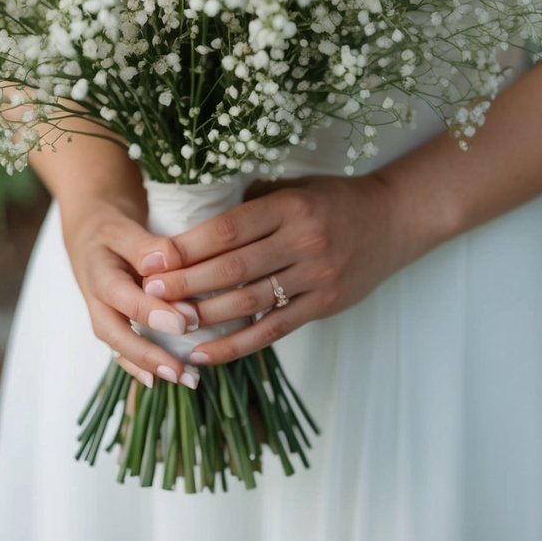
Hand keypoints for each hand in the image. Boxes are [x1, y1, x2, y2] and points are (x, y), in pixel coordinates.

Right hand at [60, 197, 201, 389]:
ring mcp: (103, 317)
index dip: (152, 312)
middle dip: (148, 354)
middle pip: (116, 334)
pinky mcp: (113, 325)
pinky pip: (124, 351)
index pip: (124, 297)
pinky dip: (143, 367)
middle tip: (182, 370)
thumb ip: (146, 245)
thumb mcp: (124, 228)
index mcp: (99, 274)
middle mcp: (97, 302)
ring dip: (149, 366)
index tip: (184, 323)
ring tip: (185, 378)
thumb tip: (166, 261)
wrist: (90, 234)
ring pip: (120, 347)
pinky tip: (168, 378)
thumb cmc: (111, 230)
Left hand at [141, 172, 408, 365]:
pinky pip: (273, 330)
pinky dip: (236, 346)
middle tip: (148, 290)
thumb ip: (251, 201)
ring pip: (249, 302)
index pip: (229, 229)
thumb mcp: (294, 185)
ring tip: (167, 322)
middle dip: (186, 281)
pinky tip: (204, 354)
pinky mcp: (325, 305)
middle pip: (233, 267)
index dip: (187, 246)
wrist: (392, 220)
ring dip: (204, 316)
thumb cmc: (334, 198)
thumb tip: (194, 214)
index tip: (152, 257)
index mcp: (291, 205)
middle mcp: (304, 241)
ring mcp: (317, 276)